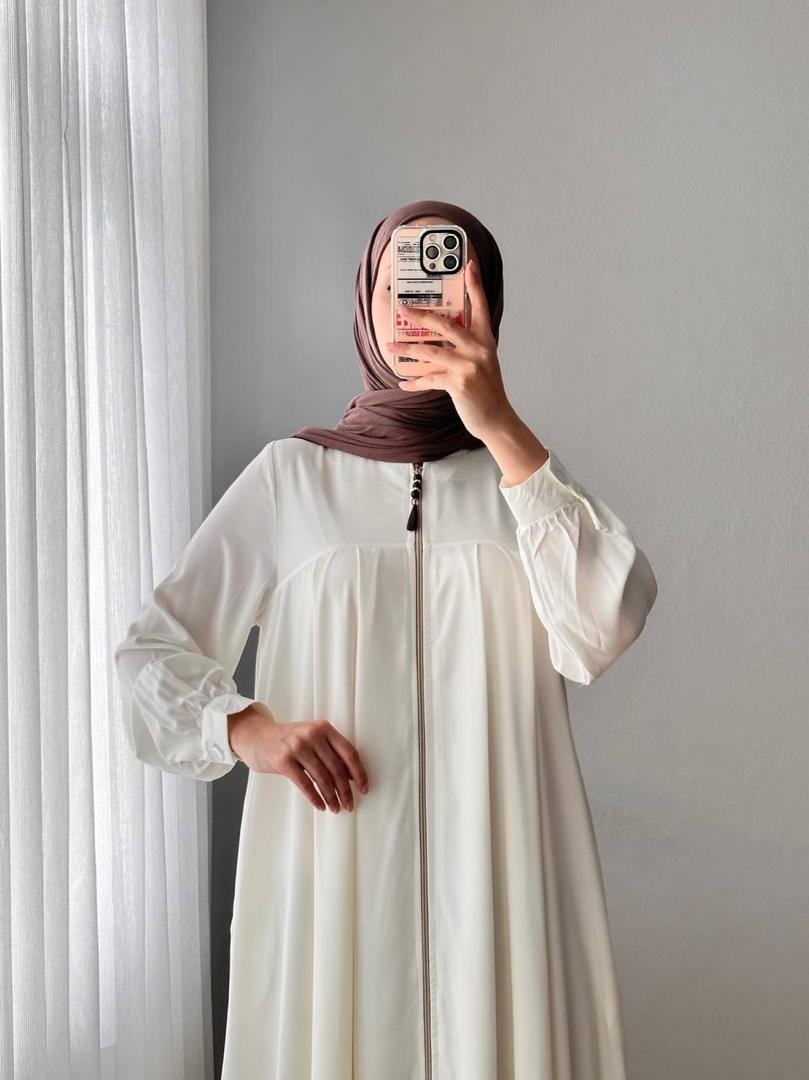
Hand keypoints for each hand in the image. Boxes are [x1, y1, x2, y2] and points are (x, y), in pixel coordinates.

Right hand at [228, 704, 369, 812]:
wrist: (257, 736)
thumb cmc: (288, 740)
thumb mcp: (312, 738)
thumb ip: (330, 752)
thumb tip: (351, 777)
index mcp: (324, 728)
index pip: (349, 752)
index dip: (359, 773)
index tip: (364, 789)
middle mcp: (312, 735)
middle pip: (336, 768)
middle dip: (345, 790)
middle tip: (349, 805)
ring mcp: (297, 747)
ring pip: (322, 778)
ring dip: (331, 797)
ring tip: (336, 808)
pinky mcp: (284, 761)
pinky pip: (305, 784)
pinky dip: (315, 798)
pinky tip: (321, 806)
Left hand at [384, 258, 513, 440]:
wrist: (496, 418)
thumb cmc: (486, 389)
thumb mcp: (483, 361)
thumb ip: (466, 345)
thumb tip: (438, 336)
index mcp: (485, 339)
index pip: (480, 306)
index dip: (475, 284)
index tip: (468, 264)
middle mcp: (479, 348)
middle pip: (444, 324)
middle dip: (420, 315)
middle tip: (402, 308)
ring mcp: (469, 365)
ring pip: (430, 351)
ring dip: (406, 349)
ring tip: (389, 346)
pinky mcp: (459, 383)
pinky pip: (429, 379)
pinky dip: (414, 382)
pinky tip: (403, 382)